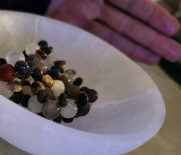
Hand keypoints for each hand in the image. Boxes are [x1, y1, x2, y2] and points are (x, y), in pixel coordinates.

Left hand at [46, 0, 180, 64]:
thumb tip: (149, 2)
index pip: (135, 5)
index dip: (155, 18)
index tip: (173, 31)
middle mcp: (97, 4)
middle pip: (129, 24)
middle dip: (152, 38)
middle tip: (175, 55)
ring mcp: (84, 20)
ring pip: (116, 36)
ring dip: (138, 49)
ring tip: (160, 61)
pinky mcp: (71, 32)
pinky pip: (96, 42)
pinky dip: (112, 50)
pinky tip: (129, 60)